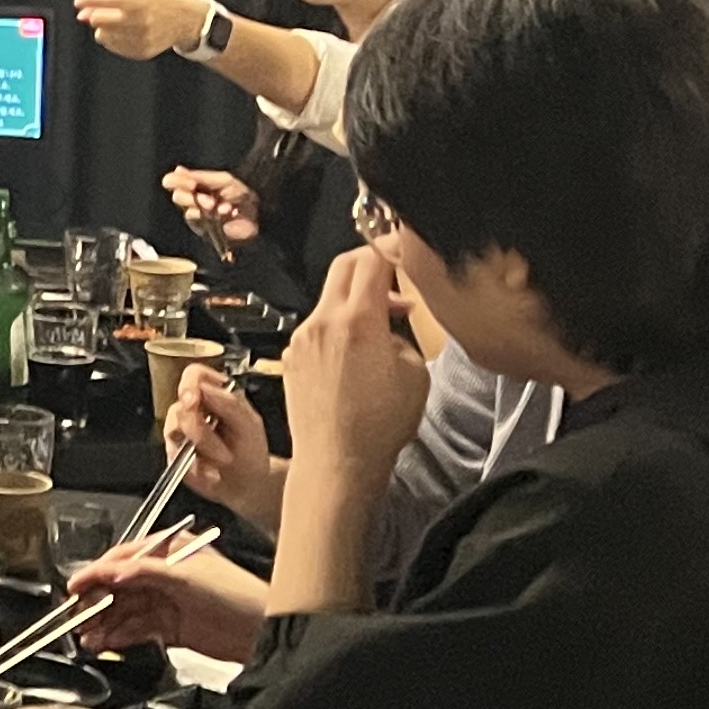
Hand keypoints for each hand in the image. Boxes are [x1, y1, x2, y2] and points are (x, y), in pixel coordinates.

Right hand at [64, 537, 268, 663]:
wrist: (268, 633)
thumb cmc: (240, 596)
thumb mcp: (188, 576)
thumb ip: (145, 572)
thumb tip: (111, 571)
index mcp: (170, 552)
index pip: (123, 559)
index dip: (96, 572)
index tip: (75, 586)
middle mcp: (167, 575)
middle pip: (120, 587)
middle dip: (96, 602)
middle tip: (75, 616)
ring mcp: (169, 603)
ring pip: (126, 611)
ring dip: (104, 623)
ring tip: (86, 636)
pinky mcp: (173, 629)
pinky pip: (138, 630)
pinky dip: (120, 636)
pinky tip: (105, 642)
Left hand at [74, 0, 209, 62]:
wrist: (182, 18)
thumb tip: (80, 8)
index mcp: (138, 0)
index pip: (102, 0)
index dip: (87, 1)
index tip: (80, 2)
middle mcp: (140, 20)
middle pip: (97, 20)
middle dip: (94, 15)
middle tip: (102, 12)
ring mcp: (141, 38)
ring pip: (102, 35)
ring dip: (104, 28)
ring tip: (120, 21)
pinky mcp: (141, 52)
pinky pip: (113, 46)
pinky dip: (113, 38)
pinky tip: (125, 31)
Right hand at [164, 166, 261, 247]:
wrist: (259, 214)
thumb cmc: (243, 196)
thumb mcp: (222, 180)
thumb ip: (199, 176)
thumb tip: (177, 170)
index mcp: (197, 186)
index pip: (175, 182)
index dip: (177, 181)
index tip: (189, 182)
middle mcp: (195, 201)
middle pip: (178, 196)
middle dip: (190, 195)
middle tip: (205, 197)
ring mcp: (199, 216)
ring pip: (187, 211)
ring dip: (203, 206)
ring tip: (219, 205)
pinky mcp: (204, 230)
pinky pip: (199, 222)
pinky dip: (212, 216)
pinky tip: (224, 213)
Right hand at [166, 366, 282, 527]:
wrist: (247, 485)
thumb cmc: (251, 451)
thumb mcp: (250, 425)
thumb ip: (230, 404)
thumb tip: (205, 388)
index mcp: (214, 394)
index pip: (193, 376)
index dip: (190, 384)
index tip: (195, 399)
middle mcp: (193, 408)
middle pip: (180, 403)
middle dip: (200, 427)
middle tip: (219, 443)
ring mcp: (180, 430)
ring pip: (174, 427)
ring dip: (202, 445)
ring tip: (223, 458)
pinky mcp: (173, 451)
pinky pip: (173, 452)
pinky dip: (195, 463)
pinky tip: (210, 470)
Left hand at [283, 245, 431, 493]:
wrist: (337, 459)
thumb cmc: (378, 426)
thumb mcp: (415, 372)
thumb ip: (402, 332)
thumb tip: (392, 320)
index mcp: (357, 320)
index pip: (371, 259)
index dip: (390, 249)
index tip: (402, 252)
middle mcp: (323, 322)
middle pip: (344, 266)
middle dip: (370, 264)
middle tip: (392, 277)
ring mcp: (302, 338)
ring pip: (330, 298)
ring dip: (354, 300)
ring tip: (381, 327)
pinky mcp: (293, 354)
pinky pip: (317, 326)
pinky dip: (337, 326)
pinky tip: (356, 354)